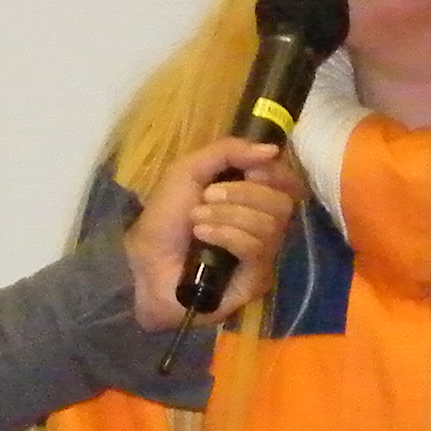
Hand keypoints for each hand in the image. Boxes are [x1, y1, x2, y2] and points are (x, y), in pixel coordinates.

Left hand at [125, 139, 300, 334]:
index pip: (288, 182)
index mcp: (253, 197)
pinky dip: (227, 236)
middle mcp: (264, 225)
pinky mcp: (255, 280)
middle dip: (243, 194)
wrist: (142, 262)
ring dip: (228, 216)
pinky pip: (256, 250)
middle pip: (282, 203)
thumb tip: (272, 150)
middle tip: (207, 196)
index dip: (273, 173)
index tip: (246, 171)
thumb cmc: (164, 216)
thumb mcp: (190, 170)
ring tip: (196, 219)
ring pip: (270, 226)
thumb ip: (229, 152)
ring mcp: (262, 255)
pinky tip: (201, 235)